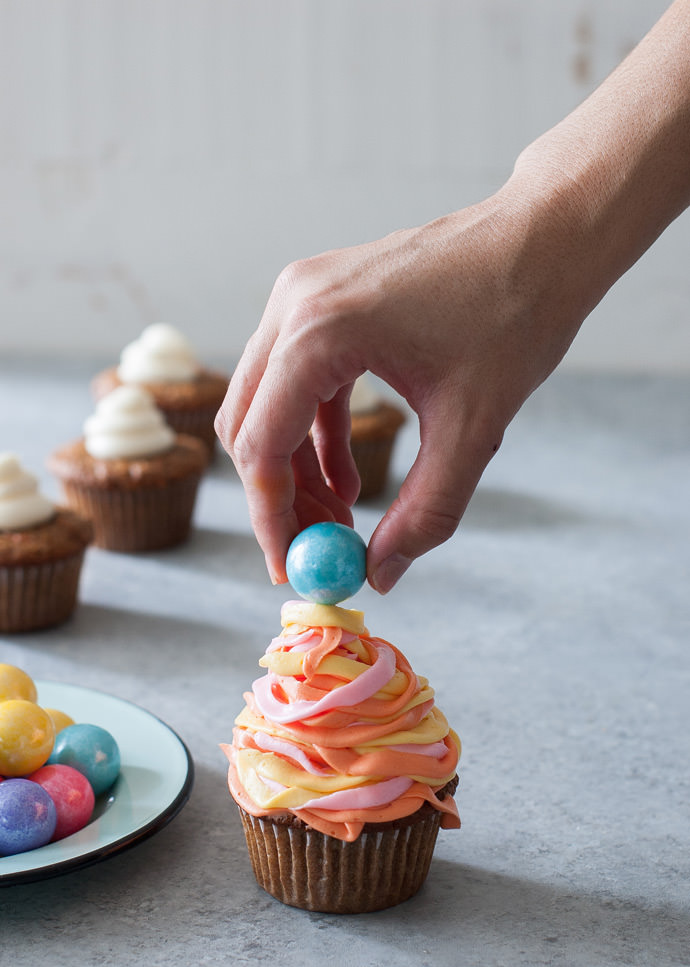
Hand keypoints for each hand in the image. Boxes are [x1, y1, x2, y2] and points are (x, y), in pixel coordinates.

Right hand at [216, 180, 588, 591]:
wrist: (544, 238)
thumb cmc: (515, 316)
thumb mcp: (473, 428)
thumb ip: (426, 511)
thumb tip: (381, 574)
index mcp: (319, 330)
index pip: (260, 444)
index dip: (270, 516)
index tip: (291, 564)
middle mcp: (295, 304)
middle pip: (248, 423)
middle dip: (278, 495)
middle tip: (317, 547)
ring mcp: (303, 294)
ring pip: (265, 403)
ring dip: (293, 467)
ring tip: (339, 518)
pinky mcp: (322, 298)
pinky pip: (294, 380)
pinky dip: (312, 432)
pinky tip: (344, 475)